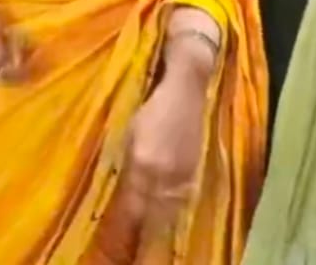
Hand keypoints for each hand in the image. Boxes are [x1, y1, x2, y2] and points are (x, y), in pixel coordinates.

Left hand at [116, 77, 207, 238]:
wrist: (186, 93)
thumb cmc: (153, 107)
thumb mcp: (131, 132)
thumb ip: (128, 160)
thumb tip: (125, 183)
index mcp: (142, 161)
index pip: (134, 198)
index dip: (128, 212)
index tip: (120, 219)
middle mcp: (163, 172)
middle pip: (153, 206)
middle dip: (144, 216)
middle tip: (135, 223)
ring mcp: (182, 172)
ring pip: (170, 204)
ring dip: (161, 214)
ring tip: (153, 220)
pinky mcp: (196, 168)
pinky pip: (185, 194)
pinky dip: (176, 203)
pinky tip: (170, 206)